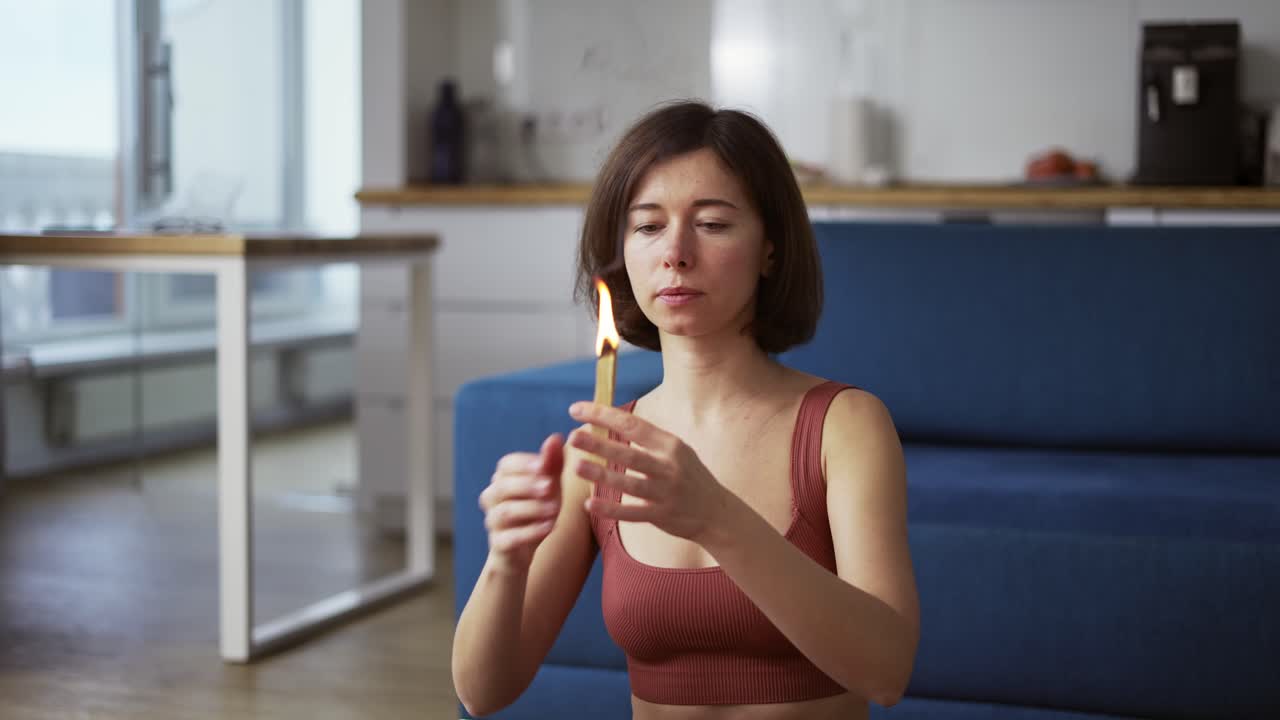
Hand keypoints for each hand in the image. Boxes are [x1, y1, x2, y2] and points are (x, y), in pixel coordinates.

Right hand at [479, 434, 563, 573]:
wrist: (523, 551)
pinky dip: (530, 532)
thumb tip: (555, 437)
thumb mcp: (550, 486)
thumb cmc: (538, 510)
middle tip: (550, 486)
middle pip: (503, 487)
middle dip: (527, 485)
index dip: (524, 464)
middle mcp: (492, 498)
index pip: (506, 465)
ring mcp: (493, 522)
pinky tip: (549, 527)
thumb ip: (552, 464)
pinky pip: (510, 538)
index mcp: (502, 479)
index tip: (544, 465)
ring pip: (505, 512)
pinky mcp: (498, 545)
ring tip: (555, 509)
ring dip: (532, 509)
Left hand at [566, 402, 729, 543]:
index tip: (577, 409)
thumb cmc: (688, 476)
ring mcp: (667, 493)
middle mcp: (669, 466)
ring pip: (629, 483)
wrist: (717, 512)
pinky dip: (611, 509)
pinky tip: (589, 504)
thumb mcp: (676, 450)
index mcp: (670, 445)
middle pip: (629, 454)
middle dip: (600, 444)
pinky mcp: (663, 516)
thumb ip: (648, 439)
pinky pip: (633, 513)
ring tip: (576, 466)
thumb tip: (612, 420)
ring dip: (601, 475)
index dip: (603, 415)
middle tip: (573, 437)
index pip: (633, 425)